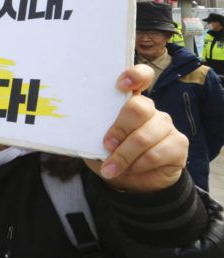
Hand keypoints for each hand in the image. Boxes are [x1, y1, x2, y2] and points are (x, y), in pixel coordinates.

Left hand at [83, 64, 187, 192]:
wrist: (130, 181)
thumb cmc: (109, 153)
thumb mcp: (95, 140)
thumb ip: (92, 130)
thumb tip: (80, 126)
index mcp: (128, 101)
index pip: (141, 76)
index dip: (134, 76)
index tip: (121, 85)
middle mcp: (149, 108)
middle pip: (139, 108)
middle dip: (119, 129)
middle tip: (106, 145)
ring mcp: (165, 124)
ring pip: (145, 136)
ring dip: (124, 155)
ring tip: (111, 168)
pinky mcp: (178, 144)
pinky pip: (155, 154)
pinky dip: (138, 165)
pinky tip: (131, 170)